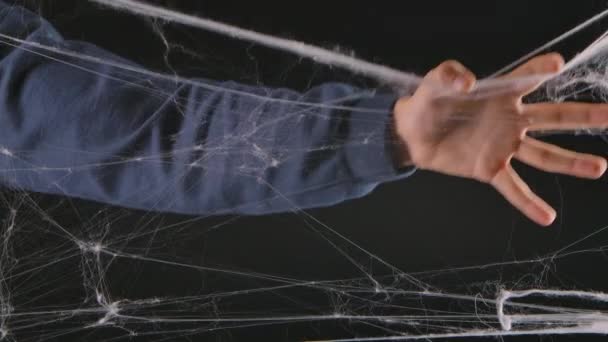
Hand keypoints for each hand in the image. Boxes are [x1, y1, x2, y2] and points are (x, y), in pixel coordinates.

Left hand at [393, 53, 607, 225]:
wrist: (411, 134)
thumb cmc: (427, 102)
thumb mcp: (434, 83)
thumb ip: (448, 74)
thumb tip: (467, 81)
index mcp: (500, 93)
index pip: (525, 78)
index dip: (539, 70)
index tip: (556, 65)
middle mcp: (510, 119)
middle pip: (553, 117)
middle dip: (584, 116)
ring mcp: (503, 146)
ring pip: (543, 155)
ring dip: (570, 162)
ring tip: (599, 167)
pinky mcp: (489, 168)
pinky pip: (513, 187)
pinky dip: (528, 202)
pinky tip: (547, 217)